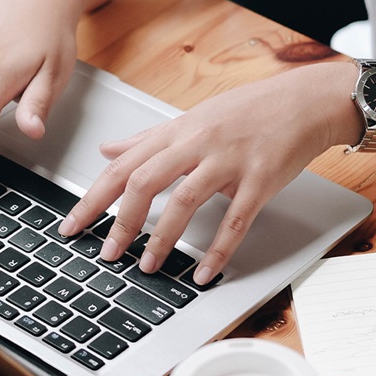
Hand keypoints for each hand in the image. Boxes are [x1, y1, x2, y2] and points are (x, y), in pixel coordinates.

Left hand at [59, 62, 357, 283]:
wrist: (301, 102)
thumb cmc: (247, 111)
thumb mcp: (191, 119)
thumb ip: (147, 139)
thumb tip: (108, 150)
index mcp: (177, 132)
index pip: (124, 165)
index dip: (94, 197)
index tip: (73, 224)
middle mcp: (197, 143)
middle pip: (145, 180)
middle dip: (120, 220)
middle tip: (106, 253)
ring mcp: (228, 161)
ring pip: (184, 200)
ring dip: (162, 237)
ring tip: (147, 266)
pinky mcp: (259, 179)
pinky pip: (235, 219)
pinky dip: (217, 249)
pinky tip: (203, 272)